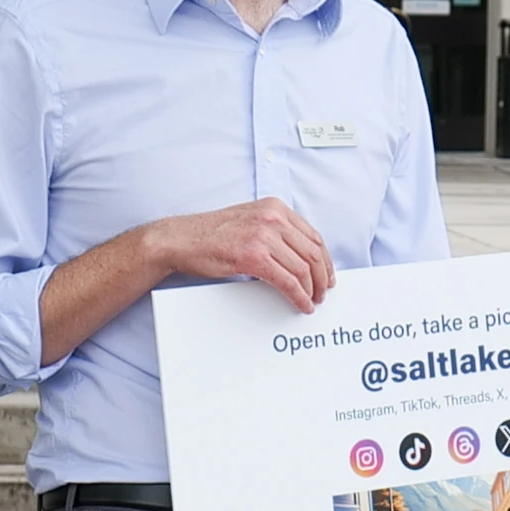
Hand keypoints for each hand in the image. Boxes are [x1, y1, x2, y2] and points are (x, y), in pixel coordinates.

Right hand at [139, 196, 337, 315]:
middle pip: (313, 252)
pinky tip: (300, 304)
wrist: (182, 239)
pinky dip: (298, 296)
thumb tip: (299, 254)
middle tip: (323, 292)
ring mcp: (263, 236)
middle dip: (322, 277)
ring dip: (312, 289)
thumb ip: (275, 230)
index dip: (326, 259)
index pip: (313, 236)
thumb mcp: (250, 220)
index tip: (327, 274)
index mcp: (275, 207)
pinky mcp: (254, 257)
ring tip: (312, 300)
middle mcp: (272, 218)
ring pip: (303, 268)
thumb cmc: (211, 233)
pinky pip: (287, 281)